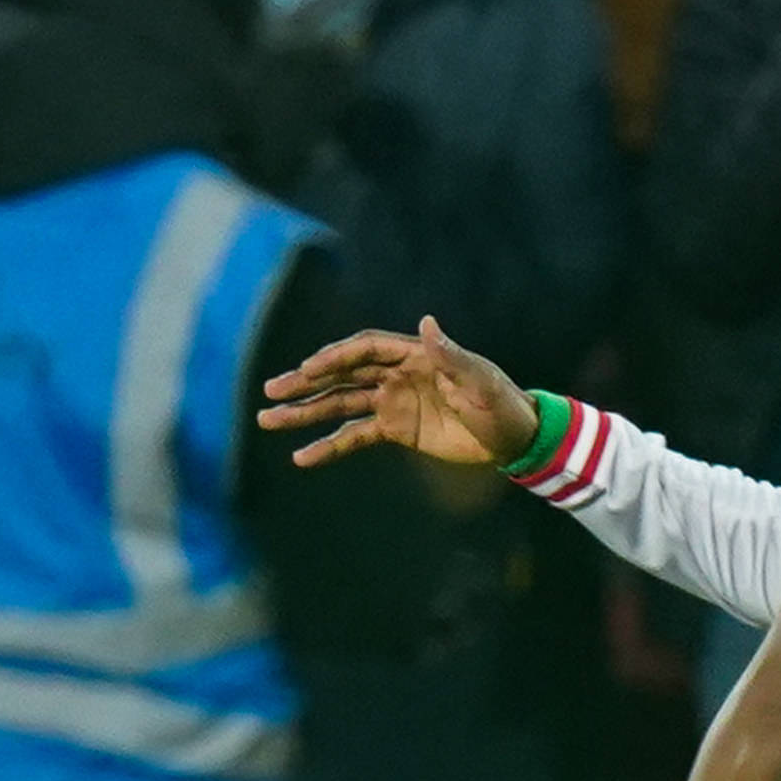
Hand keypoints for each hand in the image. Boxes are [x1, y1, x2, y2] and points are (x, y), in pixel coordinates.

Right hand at [257, 310, 528, 469]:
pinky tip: (301, 457)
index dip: (335, 357)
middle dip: (305, 383)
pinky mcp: (394, 429)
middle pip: (341, 375)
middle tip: (271, 390)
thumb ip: (449, 354)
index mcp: (414, 355)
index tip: (308, 369)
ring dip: (304, 412)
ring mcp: (391, 402)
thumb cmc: (500, 402)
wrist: (512, 437)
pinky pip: (353, 436)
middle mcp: (396, 375)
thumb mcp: (477, 380)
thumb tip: (427, 323)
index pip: (364, 350)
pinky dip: (328, 447)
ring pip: (339, 404)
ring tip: (269, 419)